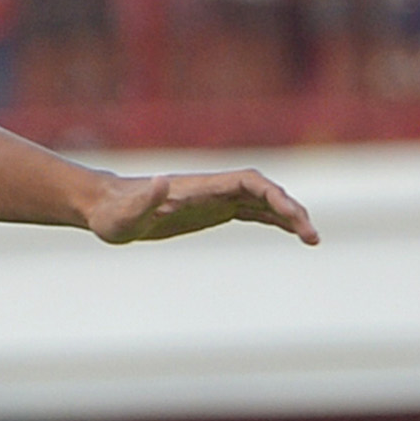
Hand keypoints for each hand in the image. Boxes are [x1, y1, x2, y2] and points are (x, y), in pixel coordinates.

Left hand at [81, 166, 320, 244]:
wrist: (107, 208)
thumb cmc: (114, 213)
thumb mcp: (125, 214)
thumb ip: (144, 199)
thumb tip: (160, 181)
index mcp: (199, 187)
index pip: (247, 182)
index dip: (273, 195)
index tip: (291, 215)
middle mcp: (212, 190)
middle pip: (263, 191)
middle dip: (290, 209)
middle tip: (311, 236)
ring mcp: (214, 200)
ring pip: (263, 202)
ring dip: (288, 216)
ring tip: (312, 239)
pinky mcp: (212, 211)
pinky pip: (252, 213)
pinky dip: (274, 221)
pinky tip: (292, 233)